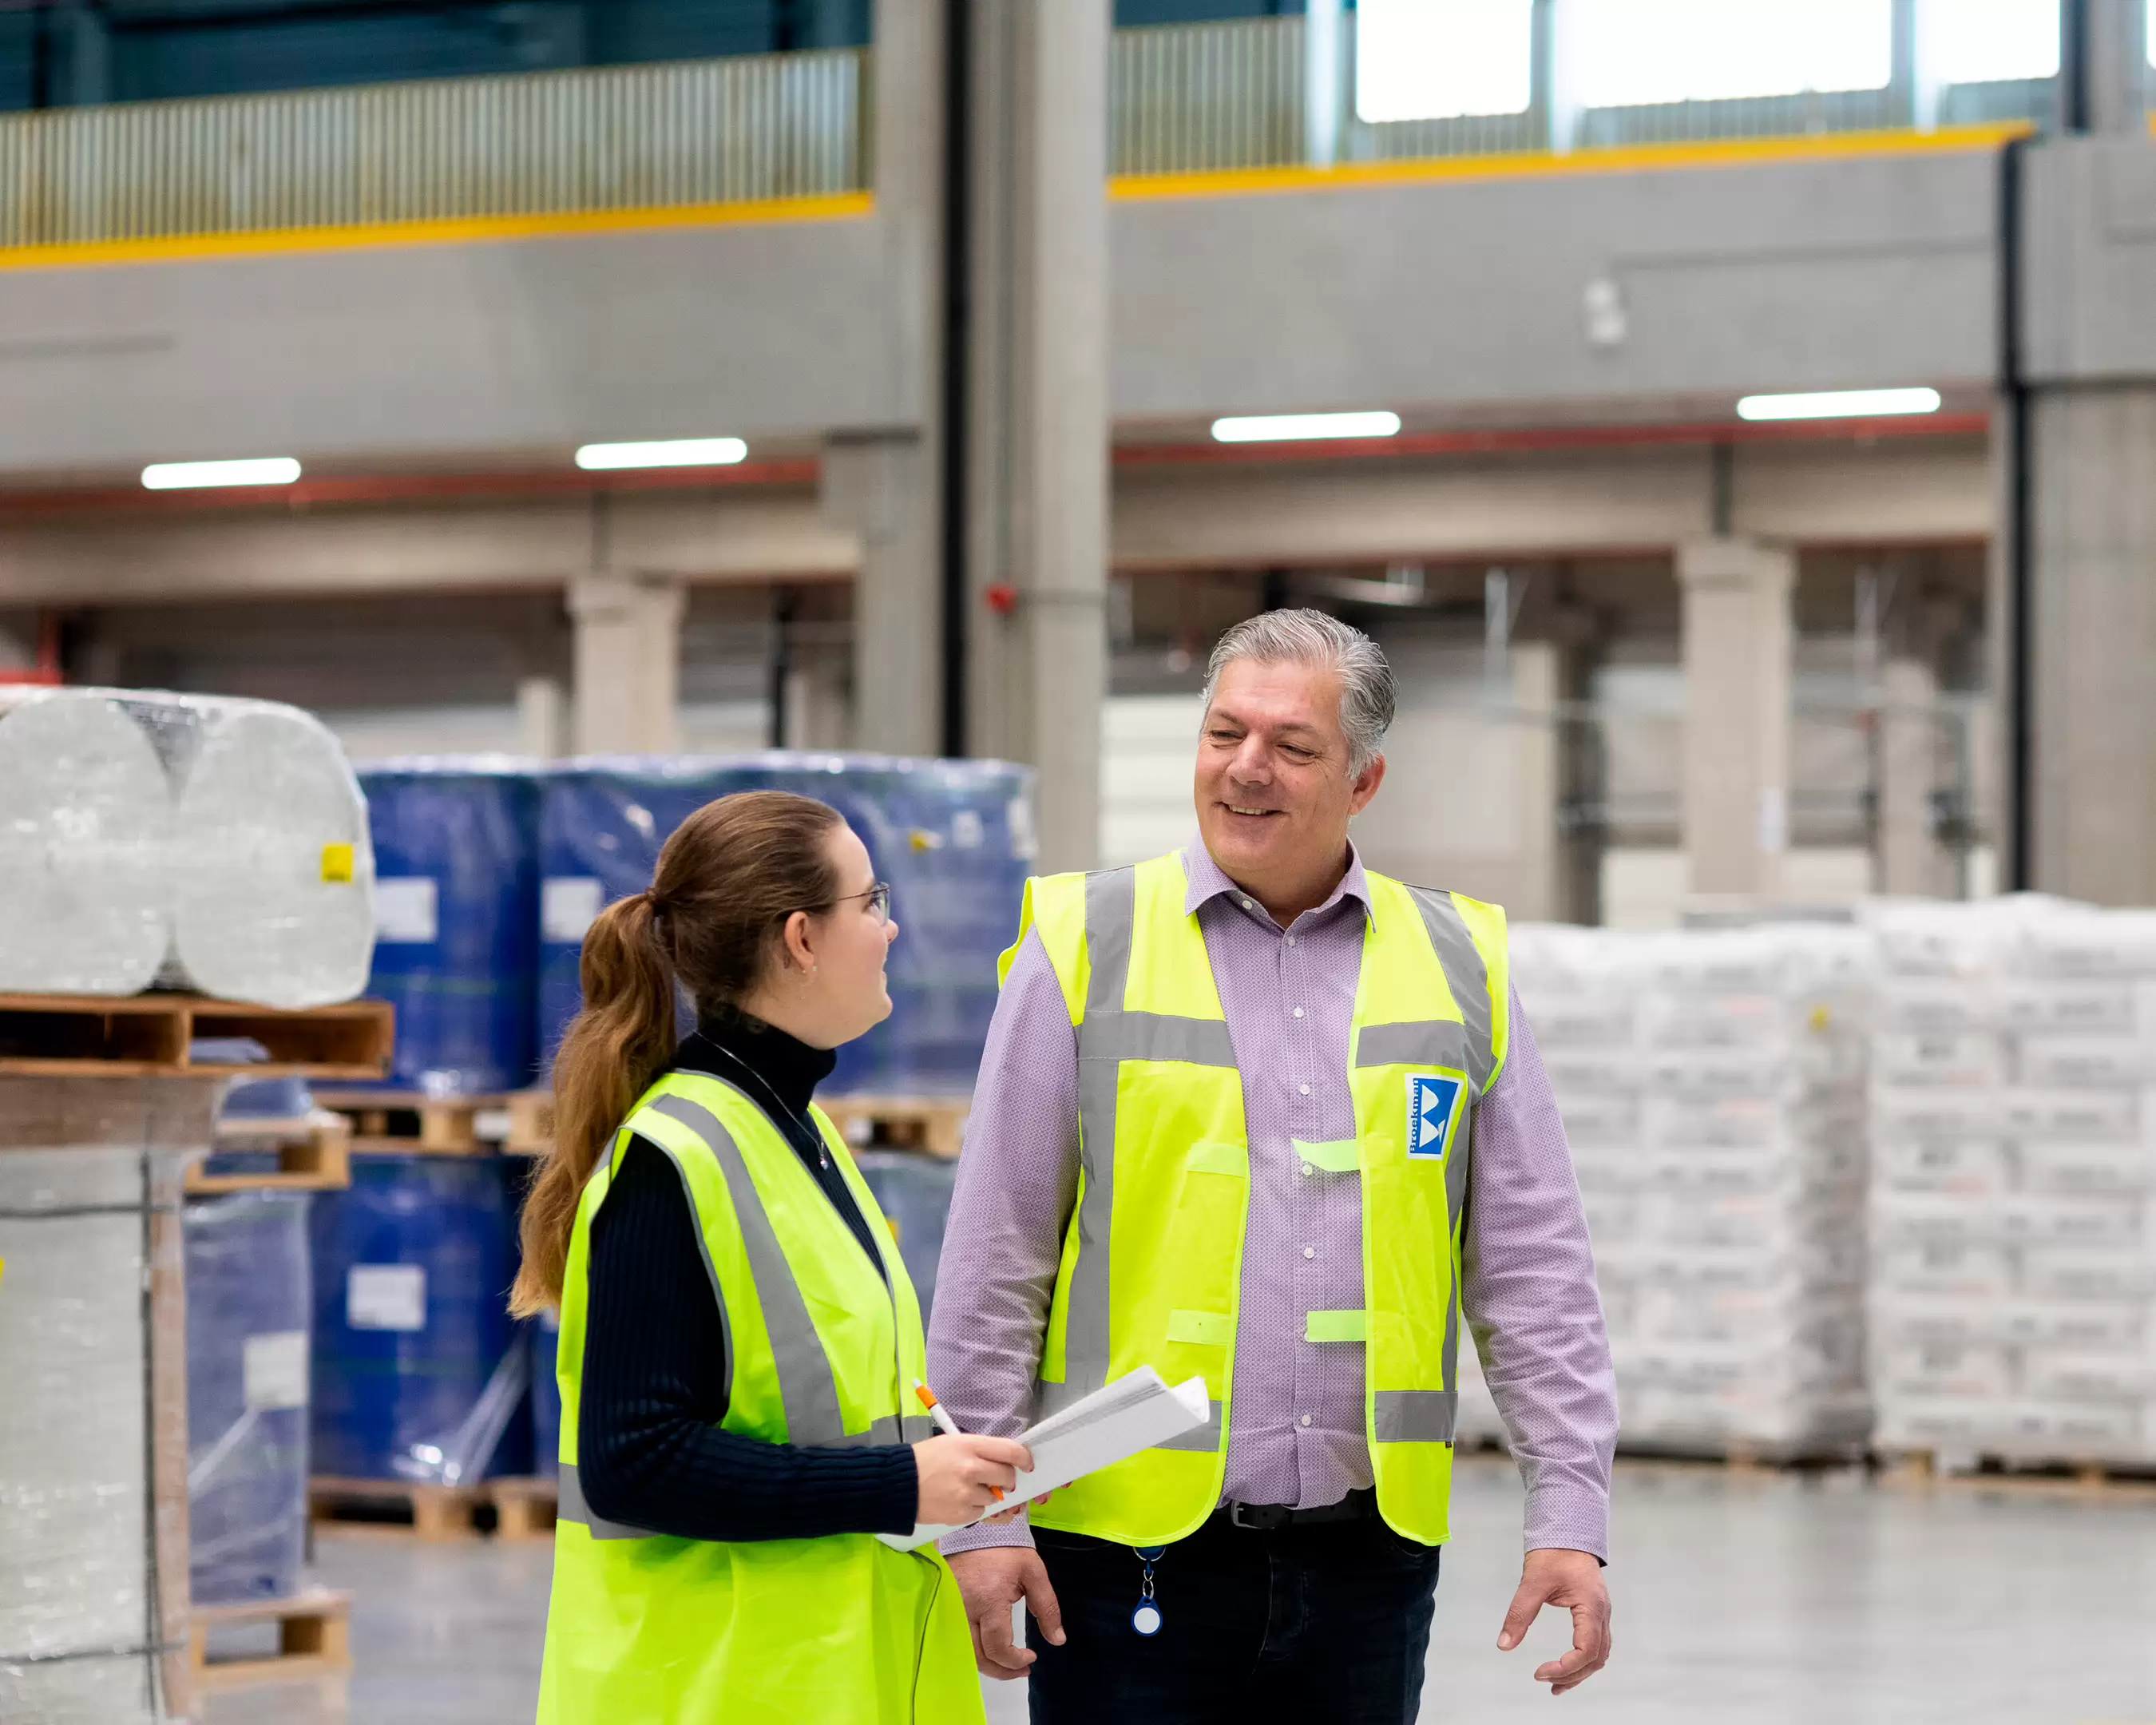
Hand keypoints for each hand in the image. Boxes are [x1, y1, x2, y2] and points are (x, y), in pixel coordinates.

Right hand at [914, 1434, 1031, 1525]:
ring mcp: (967, 1493)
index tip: (1026, 1464)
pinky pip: (980, 1513)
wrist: (896, 1484)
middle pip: (1008, 1477)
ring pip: (995, 1497)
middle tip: (998, 1480)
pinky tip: (957, 1500)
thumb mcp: (952, 1443)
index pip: (1011, 1451)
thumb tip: (1004, 1461)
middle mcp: (972, 1469)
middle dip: (1007, 1480)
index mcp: (971, 1446)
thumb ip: (980, 1451)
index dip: (1024, 1459)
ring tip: (966, 1489)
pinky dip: (974, 1509)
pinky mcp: (961, 1514)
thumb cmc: (924, 1460)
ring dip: (987, 1495)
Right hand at [948, 1546, 1064, 1679]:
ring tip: (1009, 1665)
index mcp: (989, 1600)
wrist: (976, 1531)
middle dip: (1003, 1670)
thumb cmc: (1005, 1550)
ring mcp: (950, 1611)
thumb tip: (1057, 1639)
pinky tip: (990, 1652)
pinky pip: (957, 1641)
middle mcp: (964, 1609)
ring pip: (965, 1653)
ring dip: (988, 1665)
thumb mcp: (1033, 1572)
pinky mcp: (944, 1610)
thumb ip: (1047, 1607)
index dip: (1016, 1660)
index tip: (1032, 1656)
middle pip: (979, 1656)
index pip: (998, 1646)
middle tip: (1023, 1669)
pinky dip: (974, 1652)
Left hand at [1497, 1547, 1610, 1694]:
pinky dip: (1583, 1661)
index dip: (1564, 1667)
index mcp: (1591, 1607)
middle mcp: (1602, 1614)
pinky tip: (1567, 1667)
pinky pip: (1597, 1644)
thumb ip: (1519, 1613)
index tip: (1539, 1672)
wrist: (1567, 1531)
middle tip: (1544, 1681)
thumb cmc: (1553, 1552)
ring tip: (1555, 1685)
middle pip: (1596, 1658)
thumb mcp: (1532, 1582)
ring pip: (1599, 1654)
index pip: (1586, 1650)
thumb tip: (1504, 1644)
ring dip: (1579, 1672)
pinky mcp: (1595, 1613)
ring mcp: (1601, 1614)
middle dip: (1571, 1675)